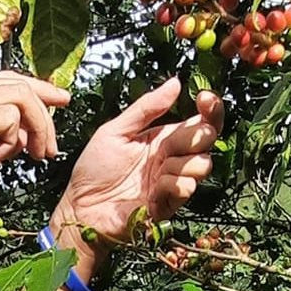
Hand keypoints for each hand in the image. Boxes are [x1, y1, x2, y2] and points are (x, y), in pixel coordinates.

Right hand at [0, 75, 69, 220]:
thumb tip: (24, 134)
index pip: (5, 79)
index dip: (36, 91)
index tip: (57, 103)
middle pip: (18, 83)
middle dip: (45, 110)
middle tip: (53, 142)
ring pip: (20, 97)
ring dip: (37, 127)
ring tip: (37, 154)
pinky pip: (10, 118)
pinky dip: (14, 140)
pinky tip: (3, 159)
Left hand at [51, 77, 220, 265]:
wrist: (80, 208)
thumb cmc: (93, 171)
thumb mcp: (115, 131)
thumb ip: (145, 108)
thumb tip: (175, 83)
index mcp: (163, 138)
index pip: (199, 121)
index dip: (209, 108)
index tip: (204, 98)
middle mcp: (172, 158)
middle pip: (207, 140)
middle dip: (196, 136)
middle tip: (170, 144)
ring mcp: (172, 181)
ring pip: (202, 164)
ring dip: (184, 162)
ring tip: (160, 168)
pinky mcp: (168, 203)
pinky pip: (185, 188)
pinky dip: (172, 184)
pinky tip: (153, 188)